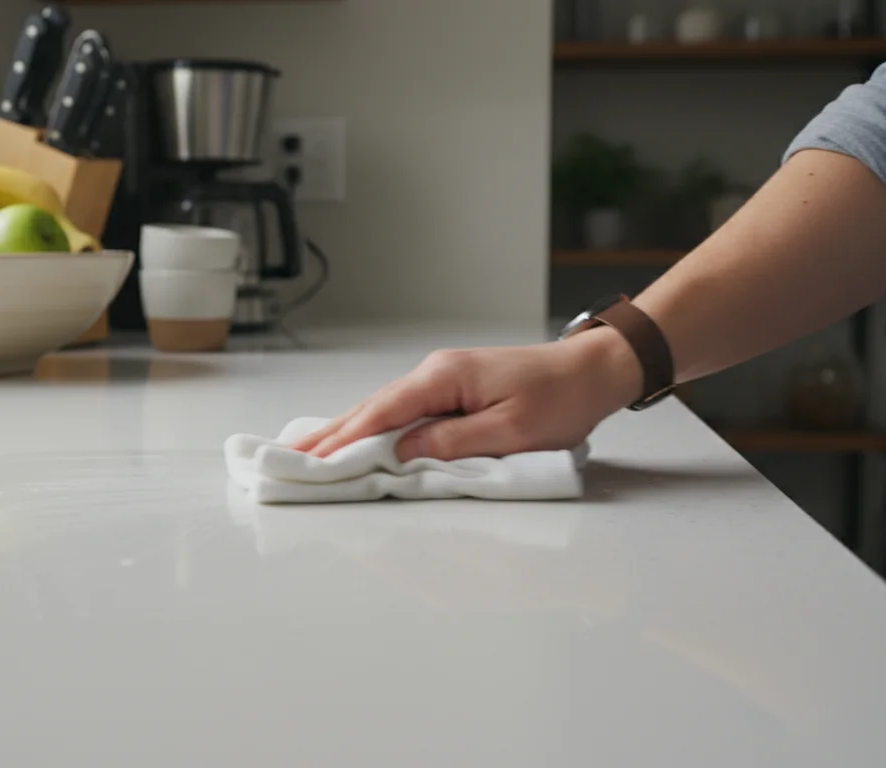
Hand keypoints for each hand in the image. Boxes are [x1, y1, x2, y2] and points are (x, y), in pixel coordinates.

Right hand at [290, 328, 644, 460]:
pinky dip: (375, 427)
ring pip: (384, 409)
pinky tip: (358, 437)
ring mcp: (442, 378)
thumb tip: (402, 453)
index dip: (343, 439)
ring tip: (312, 453)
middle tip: (292, 459)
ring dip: (348, 432)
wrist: (593, 370)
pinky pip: (403, 410)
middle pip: (372, 408)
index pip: (382, 412)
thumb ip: (452, 443)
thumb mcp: (510, 431)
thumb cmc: (561, 399)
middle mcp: (435, 372)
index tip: (310, 459)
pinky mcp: (452, 388)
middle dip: (331, 435)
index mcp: (444, 378)